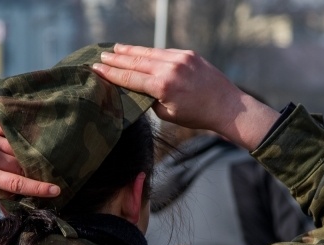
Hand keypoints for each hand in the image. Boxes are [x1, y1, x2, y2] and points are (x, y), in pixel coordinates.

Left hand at [0, 118, 59, 199]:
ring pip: (18, 147)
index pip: (17, 182)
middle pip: (22, 164)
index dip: (39, 188)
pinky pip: (10, 129)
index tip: (56, 190)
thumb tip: (18, 195)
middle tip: (44, 174)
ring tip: (35, 159)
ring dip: (28, 155)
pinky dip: (19, 136)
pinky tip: (25, 140)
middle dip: (34, 171)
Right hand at [92, 44, 279, 150]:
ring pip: (149, 53)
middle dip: (117, 58)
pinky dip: (150, 52)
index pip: (130, 77)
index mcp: (163, 86)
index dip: (111, 73)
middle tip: (101, 56)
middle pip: (136, 61)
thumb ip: (151, 99)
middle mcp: (170, 68)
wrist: (227, 106)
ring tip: (116, 49)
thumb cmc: (197, 116)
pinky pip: (164, 52)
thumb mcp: (168, 114)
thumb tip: (137, 89)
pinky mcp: (189, 54)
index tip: (96, 68)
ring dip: (131, 51)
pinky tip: (140, 52)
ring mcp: (180, 58)